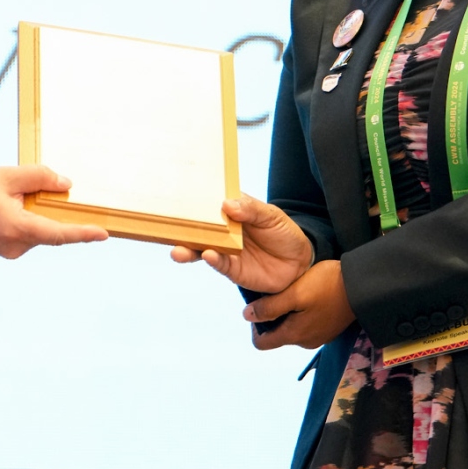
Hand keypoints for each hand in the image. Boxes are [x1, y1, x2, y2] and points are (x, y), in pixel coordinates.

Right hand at [0, 165, 107, 258]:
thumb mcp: (5, 176)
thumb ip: (38, 178)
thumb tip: (66, 184)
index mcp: (18, 229)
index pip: (59, 234)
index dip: (83, 233)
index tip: (103, 233)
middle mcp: (15, 246)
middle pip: (47, 228)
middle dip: (48, 208)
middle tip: (27, 188)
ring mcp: (8, 250)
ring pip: (35, 229)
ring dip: (32, 211)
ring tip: (4, 193)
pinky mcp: (1, 248)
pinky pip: (23, 232)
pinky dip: (23, 217)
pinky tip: (1, 203)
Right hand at [169, 194, 312, 293]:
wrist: (300, 262)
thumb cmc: (284, 232)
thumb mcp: (271, 216)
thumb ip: (251, 209)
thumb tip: (227, 204)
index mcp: (232, 212)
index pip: (209, 205)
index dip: (193, 202)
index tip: (176, 199)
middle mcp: (224, 231)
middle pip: (198, 229)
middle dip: (181, 230)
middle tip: (166, 228)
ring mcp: (226, 250)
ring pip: (201, 249)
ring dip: (188, 250)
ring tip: (177, 251)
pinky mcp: (233, 269)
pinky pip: (219, 264)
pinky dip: (212, 260)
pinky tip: (207, 255)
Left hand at [243, 259, 355, 349]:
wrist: (362, 287)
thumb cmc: (326, 287)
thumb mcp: (295, 293)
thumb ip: (270, 307)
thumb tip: (246, 316)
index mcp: (294, 335)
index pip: (261, 344)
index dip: (253, 327)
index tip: (257, 306)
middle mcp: (305, 342)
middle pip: (277, 335)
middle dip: (271, 317)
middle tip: (274, 293)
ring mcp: (318, 337)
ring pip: (292, 329)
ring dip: (287, 314)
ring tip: (291, 292)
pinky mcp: (328, 329)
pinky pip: (306, 325)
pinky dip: (301, 314)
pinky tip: (307, 296)